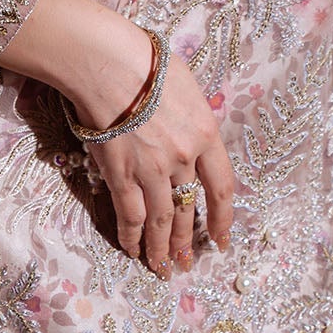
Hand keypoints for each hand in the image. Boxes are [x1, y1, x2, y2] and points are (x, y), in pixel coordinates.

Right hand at [0, 0, 234, 278]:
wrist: (109, 63)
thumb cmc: (148, 64)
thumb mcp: (188, 88)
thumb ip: (195, 121)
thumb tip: (194, 140)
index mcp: (206, 135)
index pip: (222, 188)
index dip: (223, 219)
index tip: (221, 240)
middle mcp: (183, 159)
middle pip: (188, 209)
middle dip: (187, 240)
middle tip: (188, 263)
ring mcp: (151, 170)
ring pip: (159, 220)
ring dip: (161, 249)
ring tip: (163, 269)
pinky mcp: (120, 174)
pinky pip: (129, 214)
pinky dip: (131, 237)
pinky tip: (133, 250)